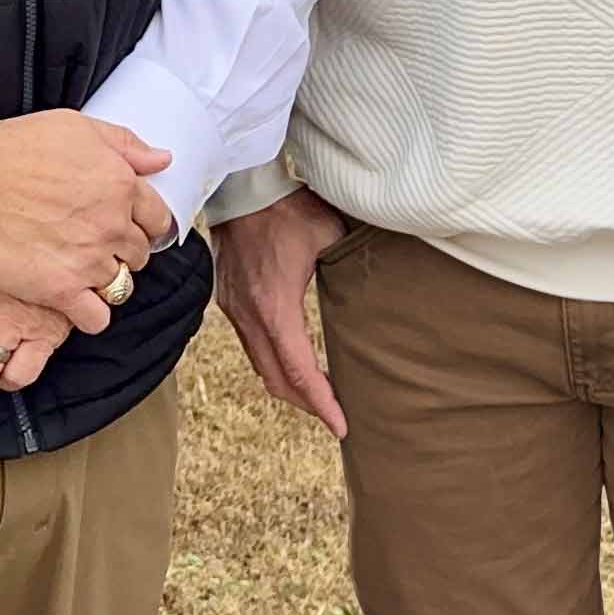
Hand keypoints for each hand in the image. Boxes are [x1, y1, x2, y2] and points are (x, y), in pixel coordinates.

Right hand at [0, 110, 173, 333]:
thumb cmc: (17, 149)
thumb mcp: (79, 127)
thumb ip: (126, 144)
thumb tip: (161, 160)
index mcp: (121, 186)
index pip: (159, 219)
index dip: (146, 224)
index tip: (132, 227)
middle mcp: (111, 226)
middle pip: (139, 255)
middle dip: (123, 251)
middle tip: (98, 246)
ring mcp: (88, 261)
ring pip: (121, 286)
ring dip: (106, 281)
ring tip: (84, 272)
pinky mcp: (61, 289)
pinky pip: (96, 318)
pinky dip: (92, 315)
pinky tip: (77, 302)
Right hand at [210, 188, 349, 437]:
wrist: (241, 188)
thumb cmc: (288, 208)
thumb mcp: (330, 235)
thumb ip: (354, 267)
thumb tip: (383, 285)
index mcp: (275, 307)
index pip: (299, 371)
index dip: (322, 403)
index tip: (341, 425)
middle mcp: (250, 316)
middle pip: (276, 380)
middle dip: (307, 404)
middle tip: (335, 417)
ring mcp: (235, 310)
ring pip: (261, 366)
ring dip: (289, 385)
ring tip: (319, 395)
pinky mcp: (230, 301)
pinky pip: (252, 346)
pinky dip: (275, 363)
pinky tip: (295, 359)